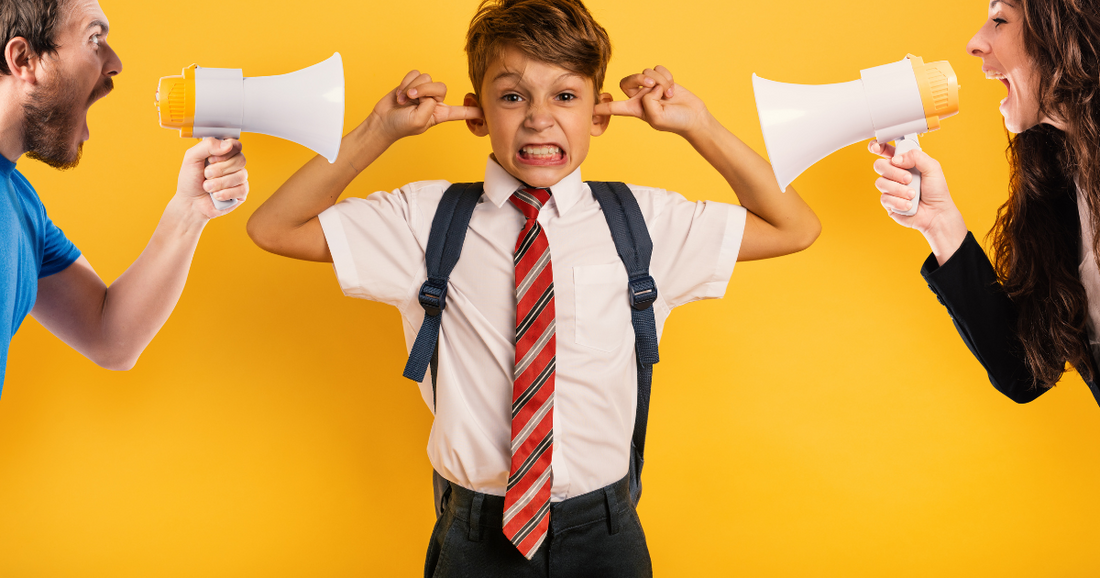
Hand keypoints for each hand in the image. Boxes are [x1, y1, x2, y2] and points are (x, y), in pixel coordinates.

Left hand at [175, 138, 247, 219]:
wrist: (190, 203)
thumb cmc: (190, 180)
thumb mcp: (191, 158)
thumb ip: (207, 145)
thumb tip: (228, 145)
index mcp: (223, 153)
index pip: (235, 145)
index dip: (225, 152)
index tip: (210, 159)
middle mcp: (233, 164)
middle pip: (241, 159)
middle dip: (220, 169)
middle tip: (206, 174)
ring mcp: (239, 178)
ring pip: (241, 175)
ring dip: (219, 183)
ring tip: (207, 187)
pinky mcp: (242, 192)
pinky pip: (242, 189)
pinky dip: (226, 193)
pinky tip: (216, 195)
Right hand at [368, 70, 483, 142]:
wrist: (382, 122)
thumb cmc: (400, 126)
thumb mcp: (419, 121)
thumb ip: (429, 106)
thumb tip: (429, 93)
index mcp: (440, 114)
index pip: (462, 112)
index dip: (474, 111)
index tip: (488, 112)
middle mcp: (434, 102)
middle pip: (441, 87)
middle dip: (424, 90)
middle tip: (411, 99)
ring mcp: (423, 92)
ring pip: (426, 78)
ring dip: (411, 88)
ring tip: (403, 100)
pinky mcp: (412, 83)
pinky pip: (414, 74)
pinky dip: (405, 82)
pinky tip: (400, 94)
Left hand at [593, 66, 708, 135]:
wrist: (694, 117)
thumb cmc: (675, 122)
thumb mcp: (657, 119)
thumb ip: (647, 103)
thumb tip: (648, 88)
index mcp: (634, 110)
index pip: (612, 108)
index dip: (600, 108)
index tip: (588, 108)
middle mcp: (639, 97)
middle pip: (626, 81)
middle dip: (638, 78)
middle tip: (650, 84)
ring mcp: (650, 87)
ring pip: (645, 72)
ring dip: (659, 81)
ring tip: (668, 93)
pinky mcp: (661, 79)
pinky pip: (657, 68)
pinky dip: (666, 76)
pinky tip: (672, 88)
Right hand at [870, 140, 966, 261]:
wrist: (936, 213)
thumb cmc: (936, 191)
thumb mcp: (933, 167)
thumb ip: (916, 156)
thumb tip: (897, 159)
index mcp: (904, 162)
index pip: (887, 151)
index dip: (878, 147)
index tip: (876, 147)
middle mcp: (895, 174)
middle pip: (879, 165)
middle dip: (894, 172)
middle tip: (909, 179)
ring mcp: (890, 188)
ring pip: (881, 183)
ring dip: (899, 189)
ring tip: (913, 194)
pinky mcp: (888, 202)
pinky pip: (885, 198)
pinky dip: (899, 201)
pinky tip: (909, 204)